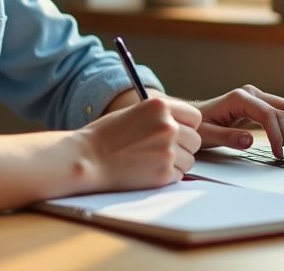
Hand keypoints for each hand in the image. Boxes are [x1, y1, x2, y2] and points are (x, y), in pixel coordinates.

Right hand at [76, 97, 202, 189]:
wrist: (88, 158)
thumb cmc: (106, 136)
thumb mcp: (134, 112)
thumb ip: (160, 116)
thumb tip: (183, 125)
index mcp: (160, 106)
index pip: (195, 117)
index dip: (187, 126)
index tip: (178, 133)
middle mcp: (168, 126)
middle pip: (195, 140)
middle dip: (183, 147)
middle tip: (162, 150)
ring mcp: (168, 150)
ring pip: (190, 160)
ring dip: (176, 163)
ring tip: (151, 161)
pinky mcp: (164, 173)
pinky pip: (179, 176)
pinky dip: (167, 176)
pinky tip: (147, 171)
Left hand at [193, 85, 283, 161]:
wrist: (192, 117)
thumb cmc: (197, 125)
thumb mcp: (206, 134)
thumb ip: (226, 137)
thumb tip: (249, 140)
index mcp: (240, 98)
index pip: (269, 114)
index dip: (279, 135)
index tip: (282, 156)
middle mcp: (253, 94)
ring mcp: (260, 98)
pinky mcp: (264, 107)